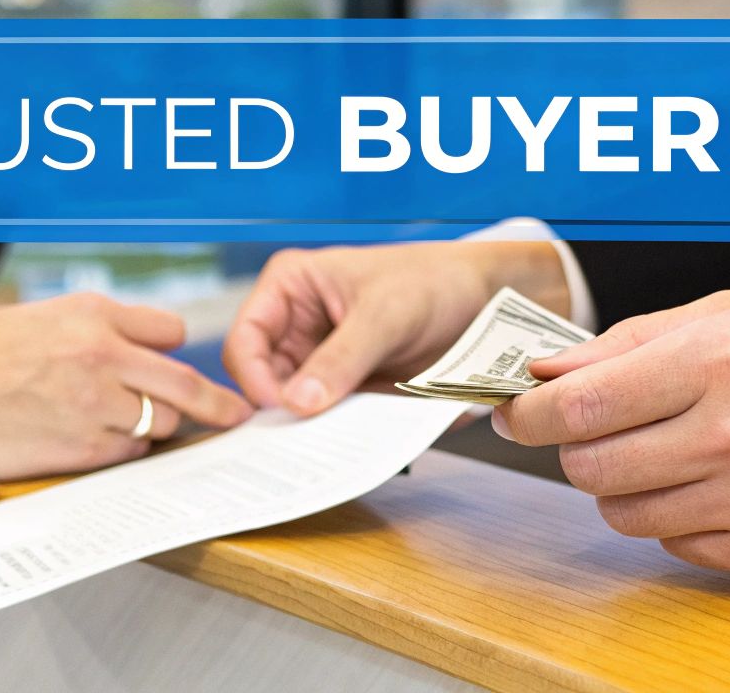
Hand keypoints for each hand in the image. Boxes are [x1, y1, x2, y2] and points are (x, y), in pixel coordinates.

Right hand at [0, 292, 251, 480]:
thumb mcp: (34, 317)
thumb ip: (90, 328)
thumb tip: (137, 346)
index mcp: (90, 313)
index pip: (171, 332)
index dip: (176, 353)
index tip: (186, 367)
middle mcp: (102, 354)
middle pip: (187, 382)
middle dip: (217, 404)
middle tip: (238, 418)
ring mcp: (94, 404)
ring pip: (161, 422)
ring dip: (158, 429)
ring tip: (136, 430)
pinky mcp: (78, 449)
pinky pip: (128, 455)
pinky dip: (125, 453)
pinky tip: (103, 446)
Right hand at [222, 240, 569, 414]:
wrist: (483, 299)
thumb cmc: (431, 282)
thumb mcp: (384, 315)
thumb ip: (340, 358)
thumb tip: (299, 403)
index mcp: (289, 287)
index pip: (246, 340)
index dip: (254, 378)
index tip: (279, 410)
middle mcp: (295, 323)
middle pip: (263, 379)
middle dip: (279, 409)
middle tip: (299, 441)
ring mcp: (319, 357)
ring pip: (292, 403)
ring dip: (305, 426)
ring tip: (323, 447)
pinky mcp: (345, 385)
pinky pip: (326, 415)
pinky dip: (332, 432)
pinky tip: (344, 444)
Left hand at [494, 291, 729, 576]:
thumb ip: (629, 342)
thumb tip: (545, 372)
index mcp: (721, 360)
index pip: (580, 404)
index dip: (527, 412)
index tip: (512, 410)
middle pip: (589, 465)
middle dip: (570, 447)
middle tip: (587, 428)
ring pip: (622, 512)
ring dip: (619, 482)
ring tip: (657, 450)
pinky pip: (672, 544)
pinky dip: (672, 514)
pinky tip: (707, 481)